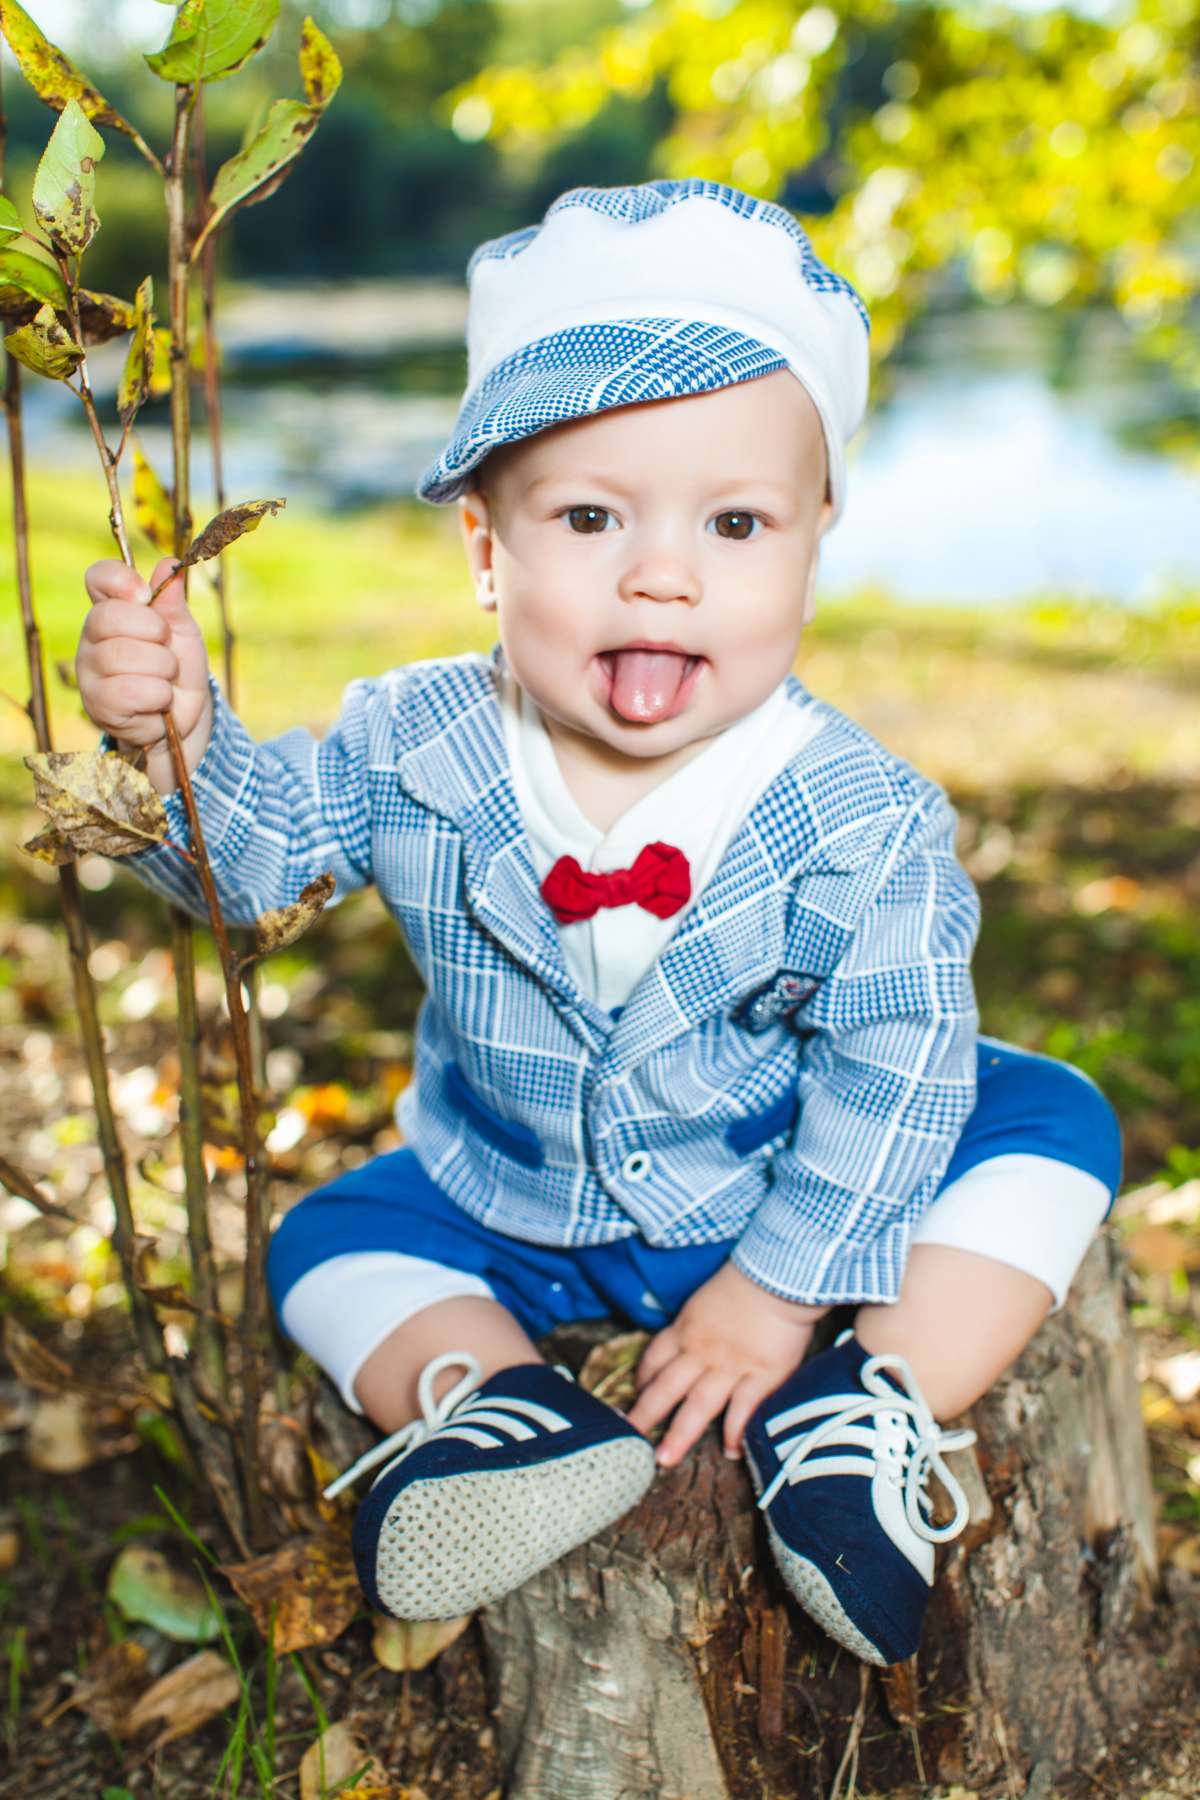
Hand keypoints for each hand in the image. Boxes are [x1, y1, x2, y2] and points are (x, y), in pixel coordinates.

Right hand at [78, 557, 213, 791]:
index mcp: (112, 610)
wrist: (184, 721)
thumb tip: (169, 565)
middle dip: (153, 632)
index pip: (98, 577)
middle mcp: (92, 637)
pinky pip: (129, 691)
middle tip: (166, 648)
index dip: (121, 580)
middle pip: (108, 616)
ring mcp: (90, 670)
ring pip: (123, 656)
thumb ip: (173, 602)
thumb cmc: (178, 671)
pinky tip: (158, 701)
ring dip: (162, 668)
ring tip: (165, 678)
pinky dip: (157, 696)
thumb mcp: (183, 632)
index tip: (146, 595)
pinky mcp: (97, 703)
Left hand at [626, 1260, 828, 1468]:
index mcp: (686, 1329)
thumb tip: (690, 1340)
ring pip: (698, 1406)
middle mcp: (701, 1351)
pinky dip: (736, 1432)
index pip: (654, 1359)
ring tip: (665, 1460)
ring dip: (679, 1435)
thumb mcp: (706, 1298)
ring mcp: (731, 1365)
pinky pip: (744, 1409)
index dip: (643, 1381)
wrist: (781, 1274)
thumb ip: (696, 1323)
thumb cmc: (747, 1279)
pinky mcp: (763, 1374)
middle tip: (629, 1440)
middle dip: (645, 1416)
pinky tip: (732, 1451)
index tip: (635, 1396)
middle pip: (666, 1388)